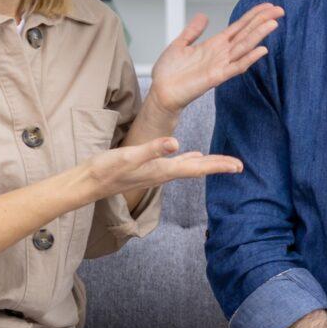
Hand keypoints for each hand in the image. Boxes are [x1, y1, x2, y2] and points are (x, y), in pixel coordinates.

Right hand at [76, 134, 242, 204]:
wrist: (87, 184)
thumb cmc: (105, 170)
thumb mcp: (128, 156)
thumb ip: (152, 150)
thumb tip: (176, 143)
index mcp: (162, 170)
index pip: (197, 168)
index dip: (218, 166)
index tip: (238, 166)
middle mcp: (163, 174)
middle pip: (197, 169)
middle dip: (219, 166)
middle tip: (239, 166)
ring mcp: (156, 173)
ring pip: (188, 167)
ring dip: (206, 164)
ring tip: (223, 162)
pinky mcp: (148, 169)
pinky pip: (175, 165)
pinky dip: (188, 160)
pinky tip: (191, 156)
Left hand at [147, 4, 283, 113]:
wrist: (161, 91)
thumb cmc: (169, 72)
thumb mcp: (180, 44)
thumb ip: (193, 31)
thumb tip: (203, 16)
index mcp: (215, 44)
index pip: (239, 27)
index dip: (253, 15)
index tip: (268, 6)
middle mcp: (221, 53)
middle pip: (246, 34)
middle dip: (262, 21)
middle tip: (280, 10)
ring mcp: (221, 65)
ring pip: (244, 47)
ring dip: (259, 35)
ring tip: (273, 24)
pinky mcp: (216, 77)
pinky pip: (236, 67)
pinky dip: (249, 58)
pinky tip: (262, 50)